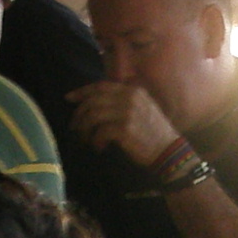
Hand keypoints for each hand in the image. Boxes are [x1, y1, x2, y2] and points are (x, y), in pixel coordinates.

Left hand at [67, 78, 181, 168]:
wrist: (169, 151)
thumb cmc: (153, 132)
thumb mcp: (143, 108)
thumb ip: (124, 101)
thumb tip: (95, 103)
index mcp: (132, 90)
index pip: (100, 86)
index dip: (82, 92)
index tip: (69, 98)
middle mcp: (129, 98)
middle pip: (93, 101)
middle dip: (80, 114)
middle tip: (74, 127)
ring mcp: (127, 112)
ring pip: (93, 116)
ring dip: (84, 129)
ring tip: (84, 139)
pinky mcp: (124, 129)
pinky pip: (100, 132)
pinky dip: (95, 141)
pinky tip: (98, 148)